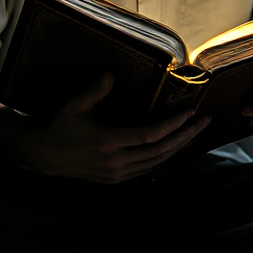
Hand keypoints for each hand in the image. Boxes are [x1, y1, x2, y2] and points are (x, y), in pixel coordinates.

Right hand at [20, 73, 210, 183]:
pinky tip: (174, 146)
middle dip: (186, 135)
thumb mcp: (74, 106)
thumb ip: (95, 91)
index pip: (150, 135)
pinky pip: (147, 169)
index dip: (173, 125)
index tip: (190, 112)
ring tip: (195, 131)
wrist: (46, 157)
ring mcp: (117, 173)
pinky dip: (164, 157)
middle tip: (205, 121)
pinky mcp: (116, 179)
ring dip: (179, 147)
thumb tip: (111, 74)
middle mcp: (116, 161)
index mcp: (108, 141)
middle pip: (160, 151)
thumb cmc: (61, 127)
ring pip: (157, 162)